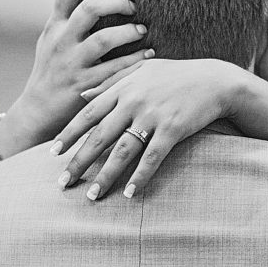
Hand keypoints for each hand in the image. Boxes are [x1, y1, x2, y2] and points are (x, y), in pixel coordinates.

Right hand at [0, 0, 153, 156]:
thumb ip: (68, 19)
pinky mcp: (85, 86)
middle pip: (90, 9)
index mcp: (55, 26)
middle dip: (117, 2)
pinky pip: (116, 70)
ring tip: (142, 30)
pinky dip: (136, 60)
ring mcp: (72, 64)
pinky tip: (148, 55)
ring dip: (129, 32)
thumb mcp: (51, 40)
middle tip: (132, 6)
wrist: (37, 111)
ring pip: (104, 39)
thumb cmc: (51, 70)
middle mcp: (62, 41)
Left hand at [53, 58, 247, 199]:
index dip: (69, 134)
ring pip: (122, 151)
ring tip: (92, 196)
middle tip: (63, 182)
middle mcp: (132, 102)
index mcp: (122, 88)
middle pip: (99, 137)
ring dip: (105, 176)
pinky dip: (139, 177)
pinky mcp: (172, 130)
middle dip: (79, 162)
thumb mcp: (140, 71)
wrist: (214, 80)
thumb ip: (110, 82)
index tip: (53, 152)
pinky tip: (129, 194)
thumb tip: (82, 95)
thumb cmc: (175, 75)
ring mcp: (152, 116)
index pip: (88, 114)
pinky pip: (152, 158)